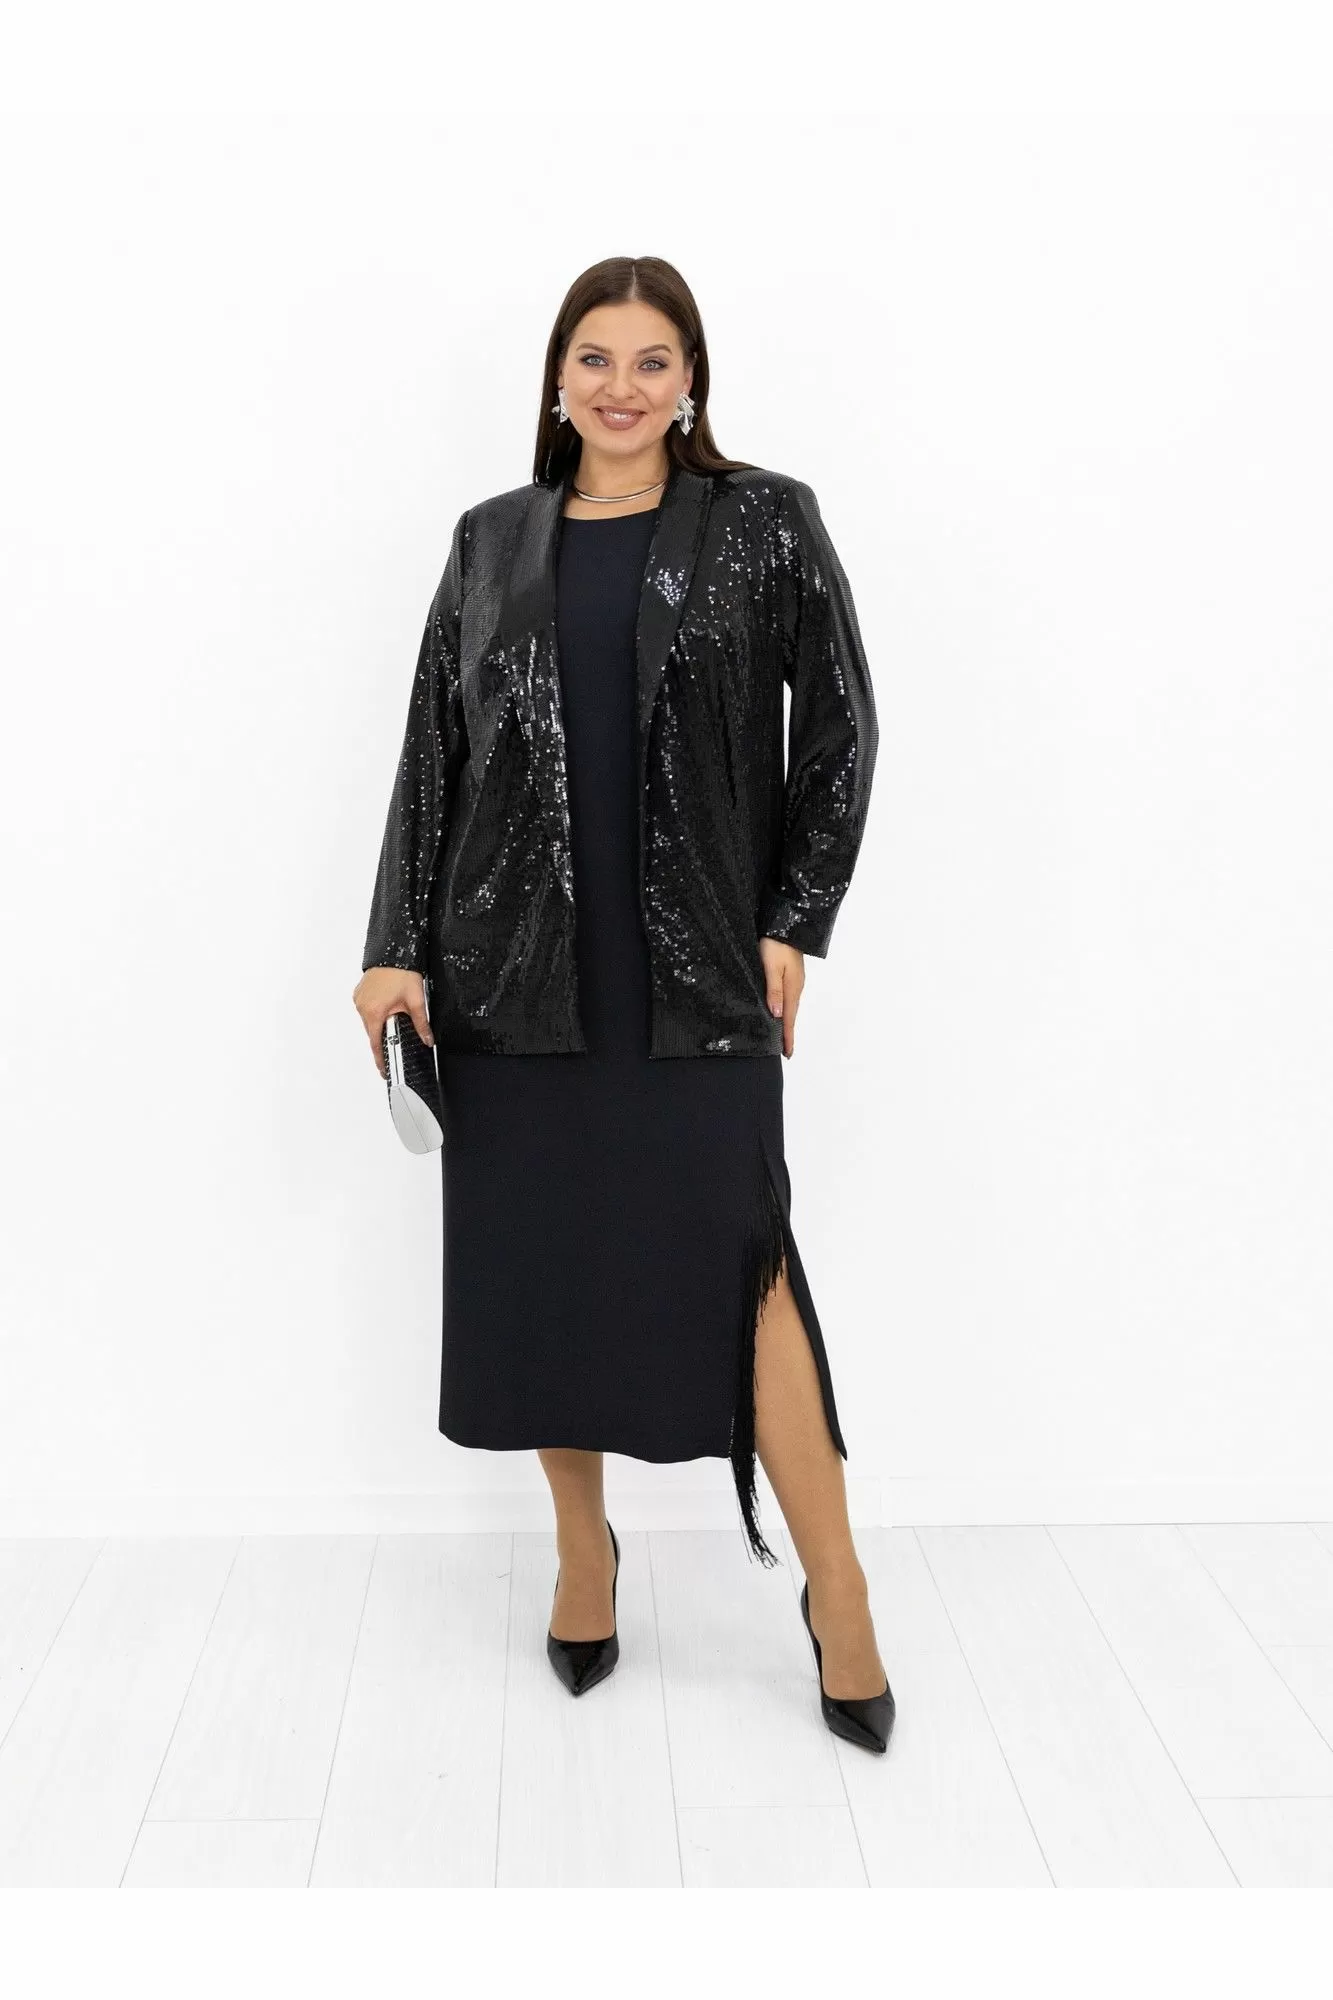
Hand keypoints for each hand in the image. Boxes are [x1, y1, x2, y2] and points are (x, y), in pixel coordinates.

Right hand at [353, 966, 432, 1080]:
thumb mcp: (416, 1001)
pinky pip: (367, 1010)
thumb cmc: (402, 971)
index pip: (376, 1043)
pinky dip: (376, 1013)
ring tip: (396, 1016)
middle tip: (398, 1039)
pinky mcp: (360, 993)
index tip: (384, 1070)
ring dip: (382, 1023)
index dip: (380, 1059)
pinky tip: (388, 1007)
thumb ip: (421, 1024)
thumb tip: (427, 1039)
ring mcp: (359, 999)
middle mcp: (362, 1006)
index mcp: (374, 1011)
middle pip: (373, 1032)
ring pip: (370, 1021)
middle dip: (385, 1037)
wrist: (395, 950)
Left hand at [759, 936, 804, 1057]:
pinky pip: (788, 997)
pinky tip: (781, 1010)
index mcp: (792, 988)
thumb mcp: (771, 966)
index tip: (787, 1053)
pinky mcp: (791, 973)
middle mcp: (796, 986)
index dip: (788, 1036)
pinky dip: (786, 1009)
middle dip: (788, 1033)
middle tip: (785, 1050)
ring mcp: (795, 980)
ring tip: (783, 1035)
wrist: (785, 923)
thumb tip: (778, 1014)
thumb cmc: (776, 943)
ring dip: (787, 1022)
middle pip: (792, 1015)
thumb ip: (773, 990)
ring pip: (790, 1006)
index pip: (789, 1018)